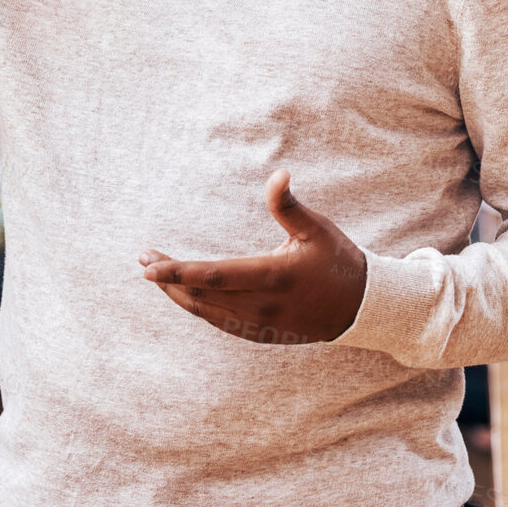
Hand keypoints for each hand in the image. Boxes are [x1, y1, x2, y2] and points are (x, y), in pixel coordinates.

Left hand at [140, 170, 367, 345]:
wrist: (361, 308)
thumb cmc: (338, 261)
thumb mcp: (316, 229)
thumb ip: (289, 205)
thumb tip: (278, 173)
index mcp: (272, 277)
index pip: (213, 275)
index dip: (178, 271)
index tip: (148, 265)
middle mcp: (261, 305)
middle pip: (201, 296)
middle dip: (169, 280)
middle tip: (145, 261)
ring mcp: (260, 324)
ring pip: (207, 313)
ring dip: (179, 296)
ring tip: (160, 277)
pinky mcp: (262, 333)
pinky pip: (221, 323)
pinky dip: (200, 309)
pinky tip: (188, 296)